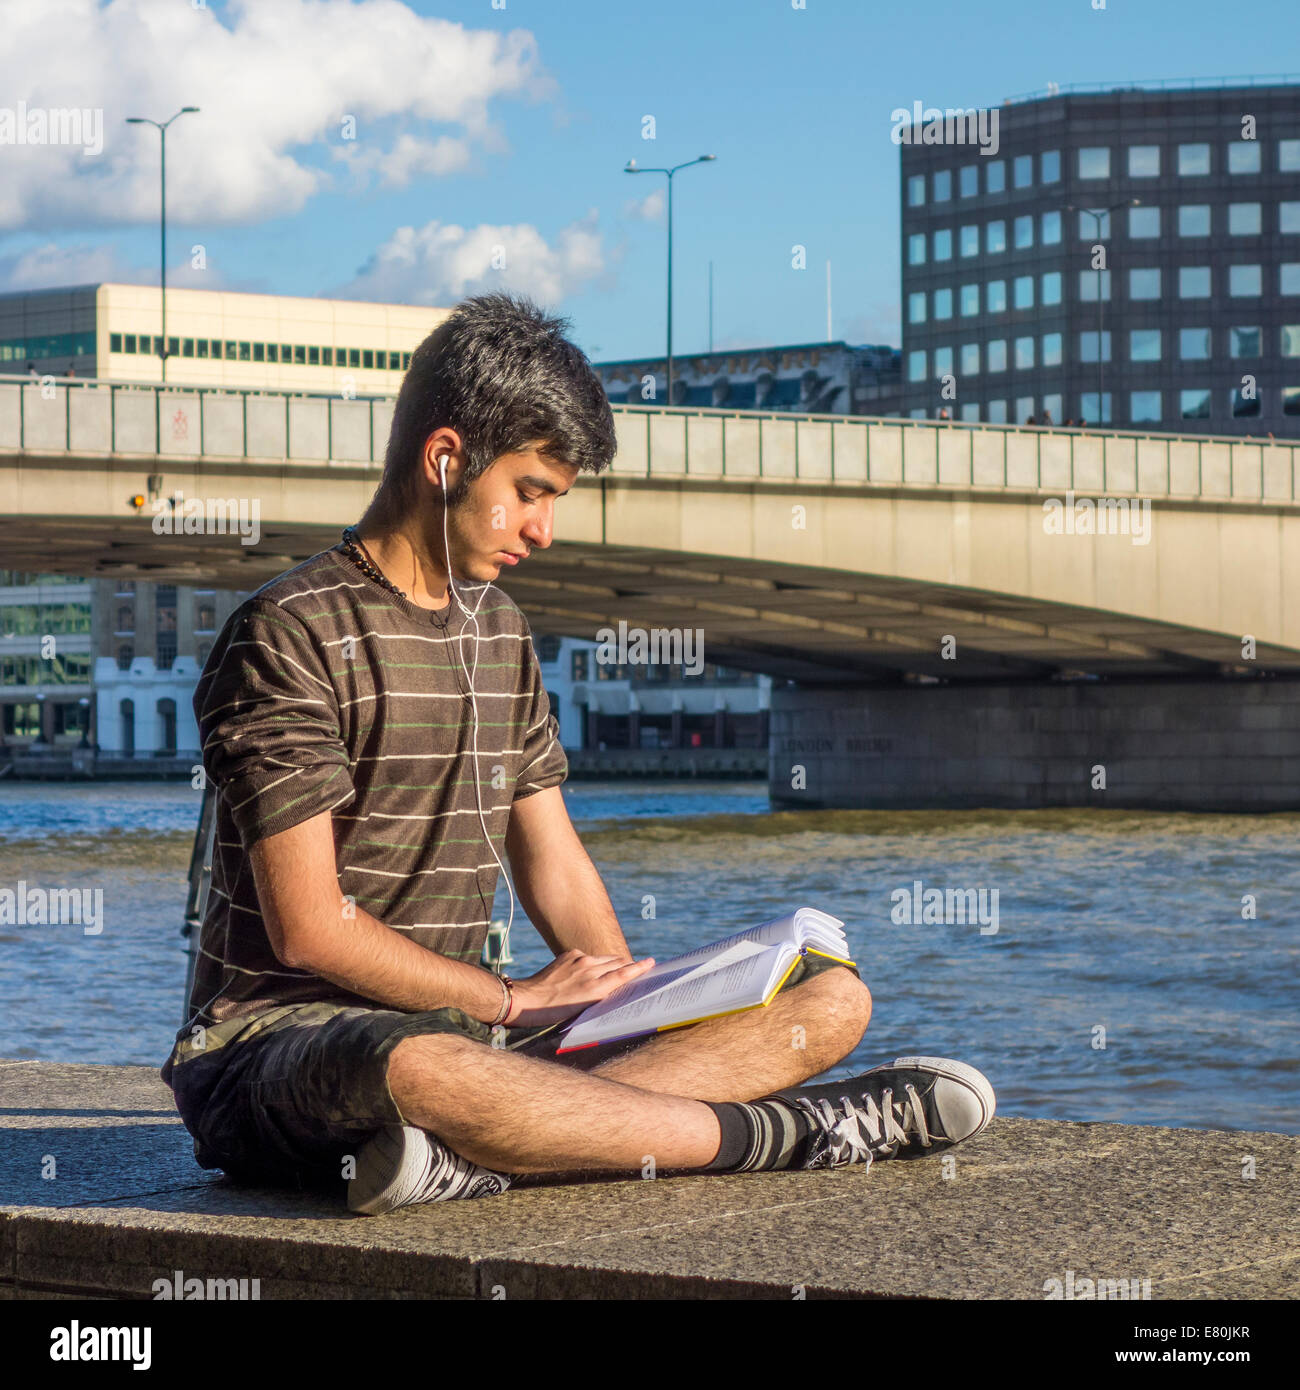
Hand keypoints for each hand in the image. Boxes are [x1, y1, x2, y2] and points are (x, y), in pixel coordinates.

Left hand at [504, 949, 655, 1027]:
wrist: (526, 999)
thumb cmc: (554, 1013)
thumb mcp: (581, 1010)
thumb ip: (599, 996)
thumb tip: (612, 987)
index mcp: (594, 989)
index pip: (623, 974)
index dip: (639, 968)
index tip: (651, 962)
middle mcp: (589, 971)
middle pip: (617, 963)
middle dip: (628, 965)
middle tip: (639, 967)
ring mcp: (579, 960)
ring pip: (604, 958)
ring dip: (613, 963)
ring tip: (619, 967)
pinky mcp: (569, 955)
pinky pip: (589, 956)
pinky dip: (594, 962)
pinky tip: (590, 970)